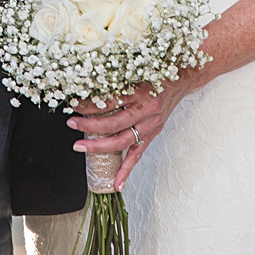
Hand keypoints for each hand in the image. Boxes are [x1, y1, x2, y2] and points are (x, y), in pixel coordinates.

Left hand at [68, 74, 198, 189]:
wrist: (182, 80)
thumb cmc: (158, 73)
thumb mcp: (137, 71)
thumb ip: (117, 81)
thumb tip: (90, 88)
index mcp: (141, 93)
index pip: (110, 102)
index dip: (91, 105)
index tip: (75, 105)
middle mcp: (147, 111)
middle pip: (114, 124)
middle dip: (89, 127)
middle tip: (72, 124)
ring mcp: (151, 125)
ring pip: (123, 141)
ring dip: (99, 146)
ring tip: (81, 147)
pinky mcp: (153, 134)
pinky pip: (137, 154)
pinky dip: (126, 170)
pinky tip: (117, 183)